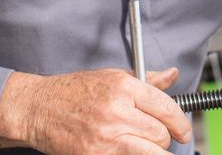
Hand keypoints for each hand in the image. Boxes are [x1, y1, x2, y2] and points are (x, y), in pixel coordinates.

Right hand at [0, 67, 189, 153]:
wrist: (39, 108)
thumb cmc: (74, 91)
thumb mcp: (112, 76)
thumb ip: (146, 80)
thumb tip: (172, 74)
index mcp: (124, 87)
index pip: (167, 108)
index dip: (181, 123)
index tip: (183, 131)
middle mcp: (117, 111)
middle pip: (161, 134)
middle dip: (165, 139)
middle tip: (160, 138)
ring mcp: (106, 136)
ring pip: (150, 152)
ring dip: (154, 152)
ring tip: (150, 147)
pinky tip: (130, 151)